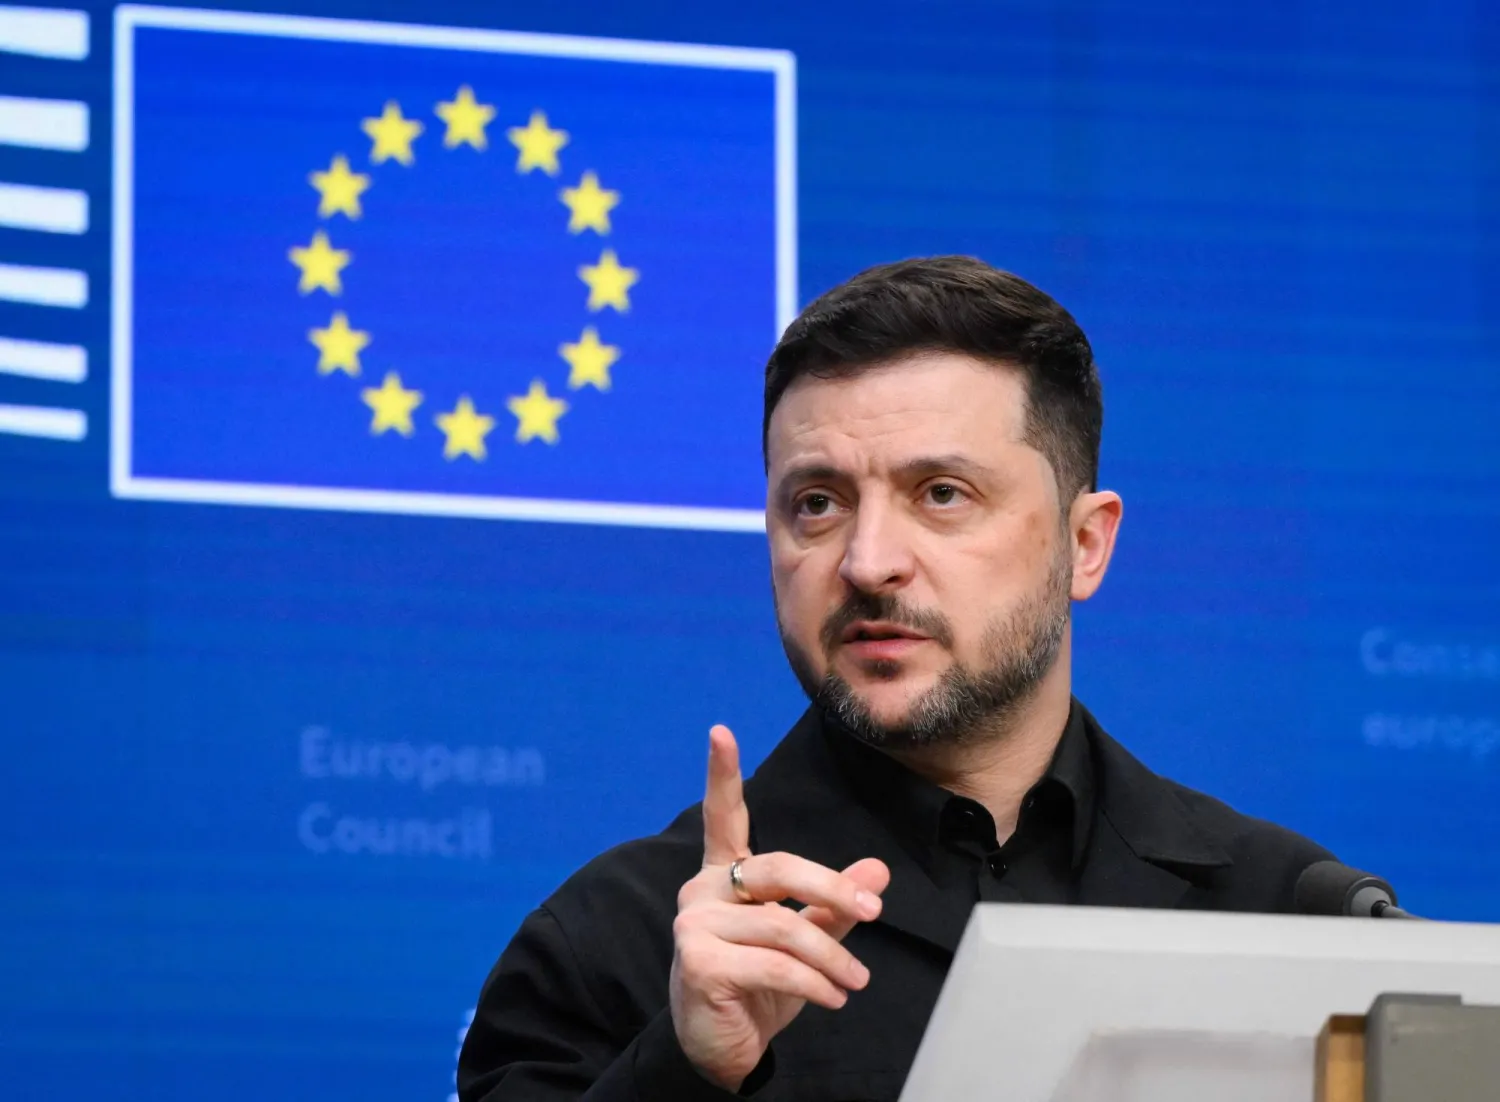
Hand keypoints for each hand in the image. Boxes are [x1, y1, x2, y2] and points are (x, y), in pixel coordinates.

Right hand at [669, 724, 890, 1091]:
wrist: (720, 1050)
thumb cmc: (757, 988)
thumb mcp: (803, 942)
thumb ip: (833, 906)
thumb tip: (876, 872)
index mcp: (723, 876)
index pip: (723, 818)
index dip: (722, 775)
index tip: (721, 732)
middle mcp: (702, 892)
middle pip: (777, 869)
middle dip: (832, 889)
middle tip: (875, 910)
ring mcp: (695, 926)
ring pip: (784, 926)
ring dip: (832, 957)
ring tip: (856, 981)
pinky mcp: (699, 962)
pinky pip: (774, 964)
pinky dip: (814, 983)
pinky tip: (833, 998)